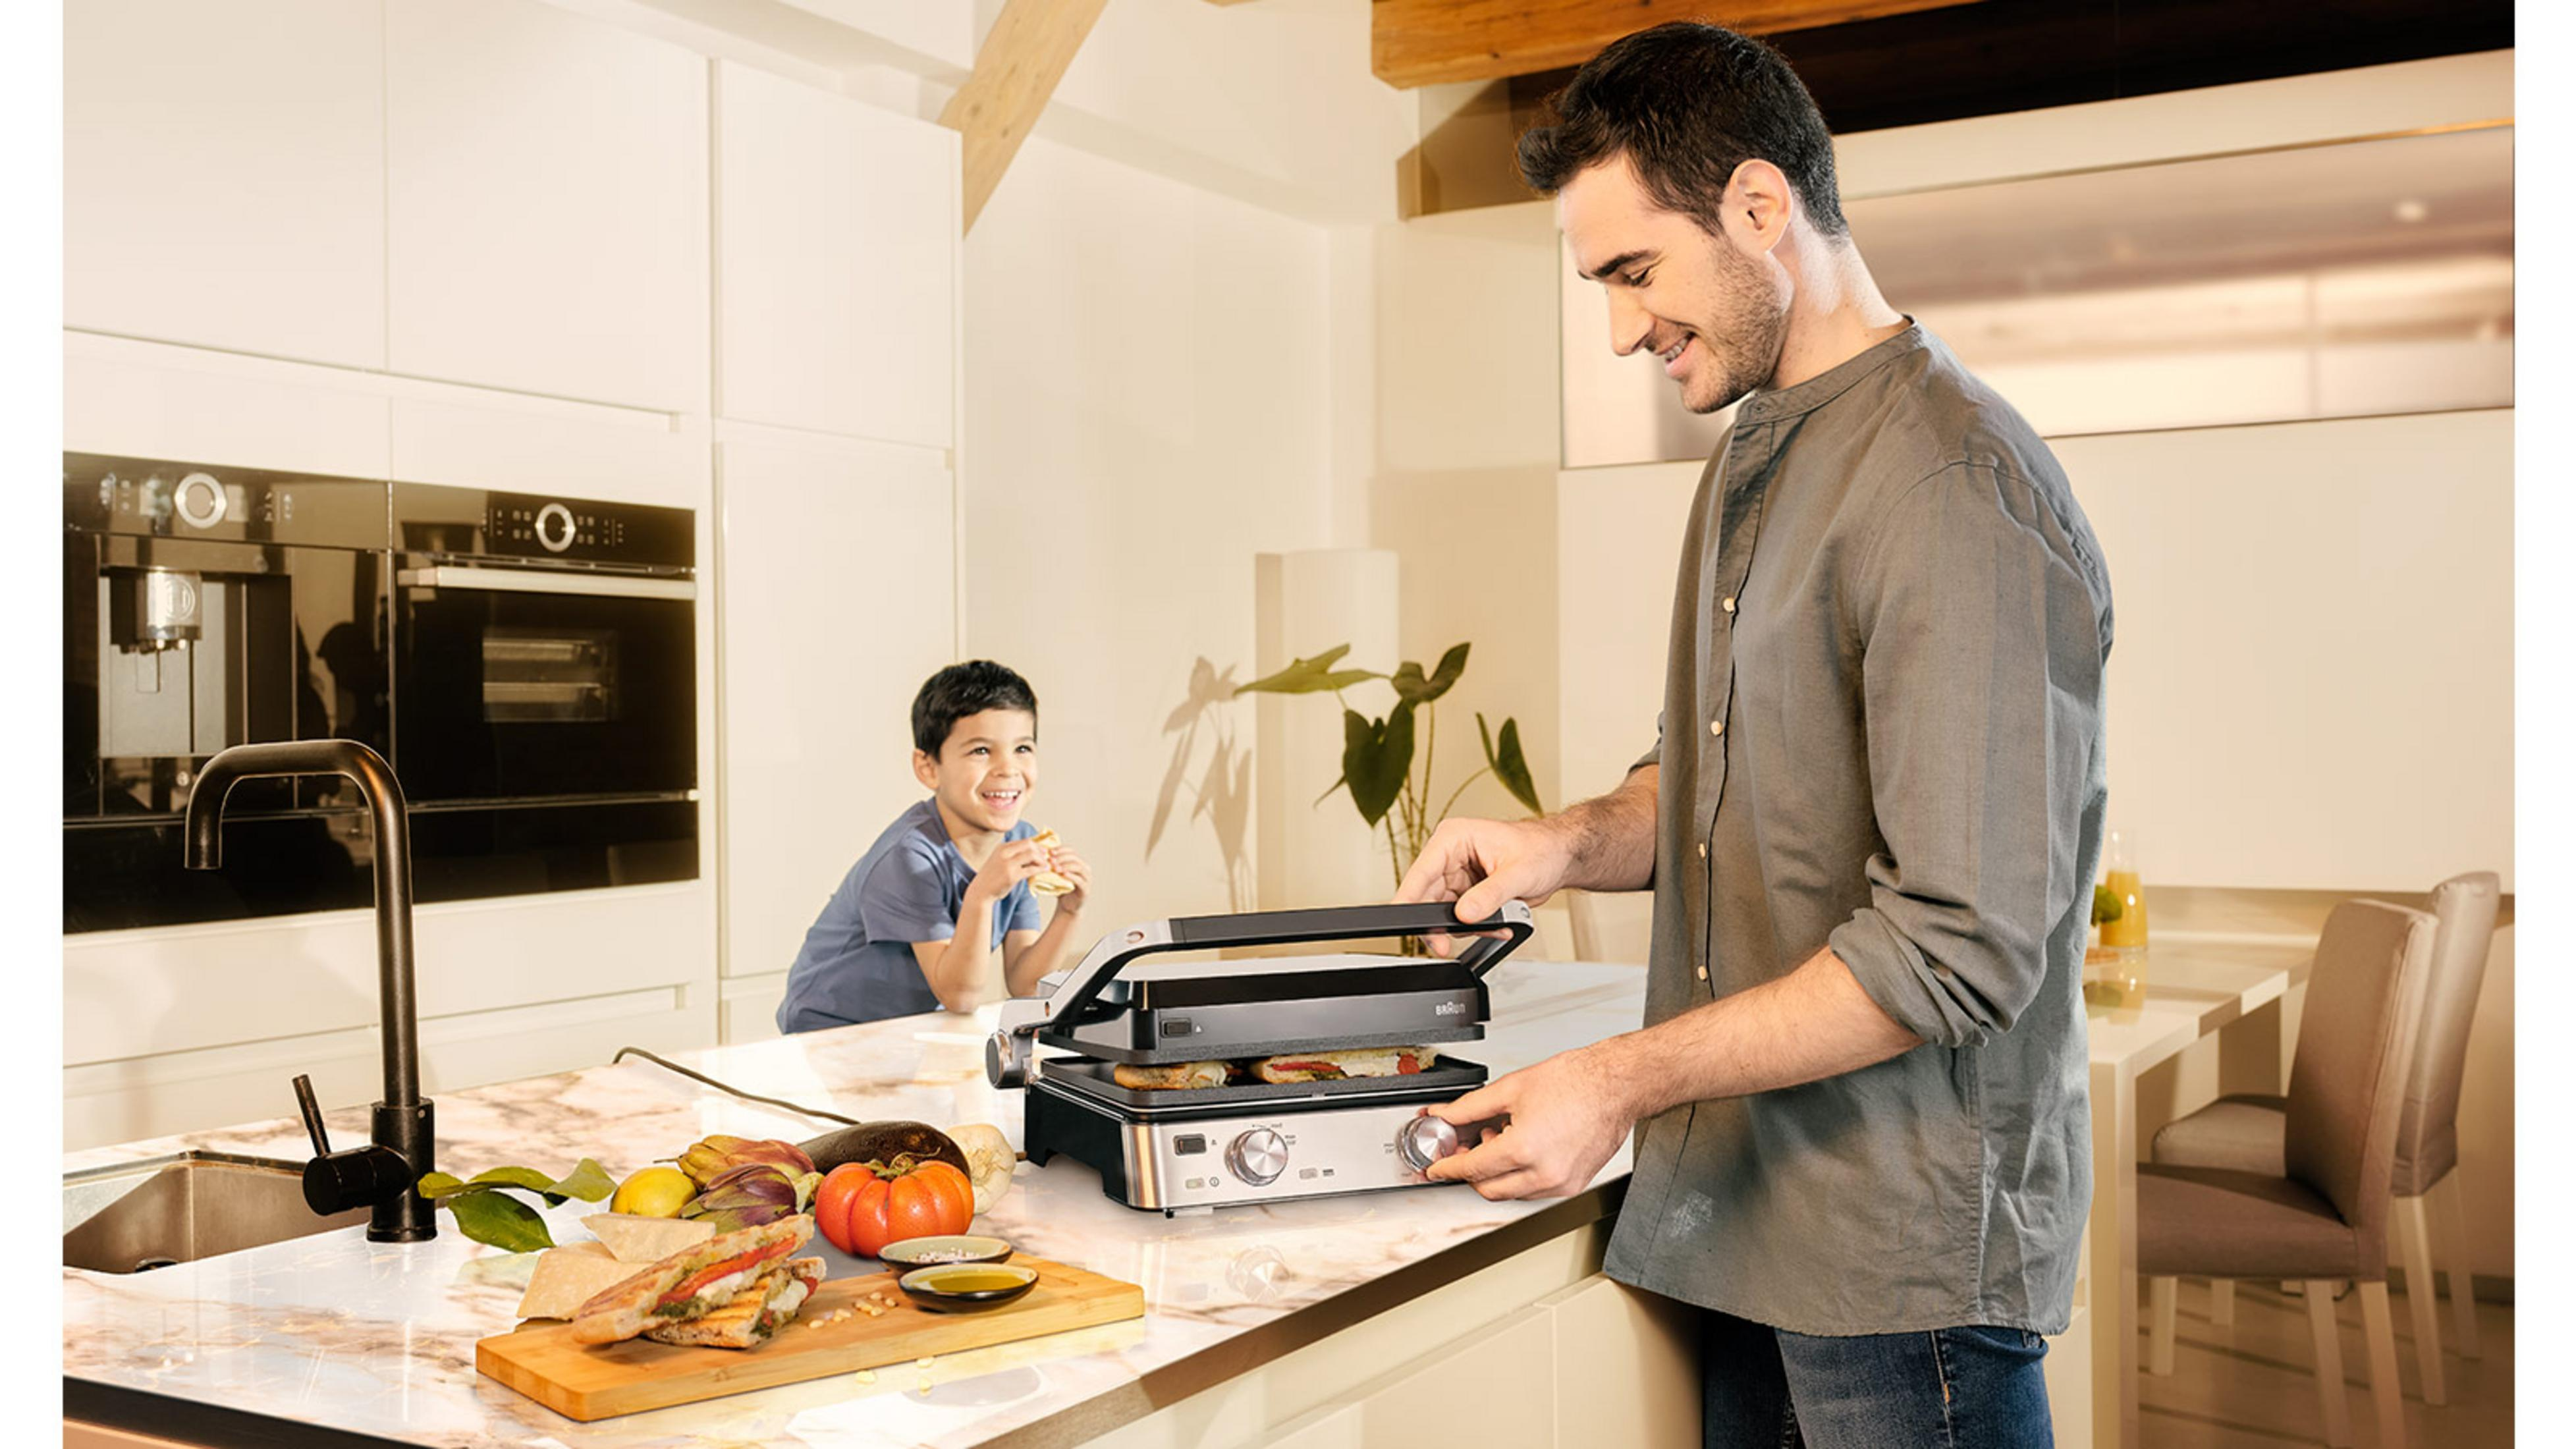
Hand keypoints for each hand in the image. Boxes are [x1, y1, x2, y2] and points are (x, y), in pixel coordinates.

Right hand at [965, 838, 1048, 903]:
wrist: (981, 891)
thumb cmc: (992, 877)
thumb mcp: (999, 860)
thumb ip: (1012, 855)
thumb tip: (1032, 854)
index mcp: (1002, 847)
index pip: (1024, 841)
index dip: (1036, 845)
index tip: (1043, 851)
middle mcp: (1005, 853)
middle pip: (1029, 845)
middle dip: (1040, 850)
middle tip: (1047, 857)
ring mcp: (1008, 864)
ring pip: (1032, 855)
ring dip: (1041, 860)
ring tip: (1046, 865)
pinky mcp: (1012, 875)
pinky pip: (1031, 869)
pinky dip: (1040, 869)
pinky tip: (1044, 871)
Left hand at [1046, 845, 1090, 911]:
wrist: (1066, 906)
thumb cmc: (1060, 888)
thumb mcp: (1055, 875)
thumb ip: (1051, 865)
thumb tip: (1038, 855)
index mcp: (1078, 862)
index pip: (1071, 850)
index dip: (1061, 849)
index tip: (1050, 852)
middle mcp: (1085, 868)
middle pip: (1075, 857)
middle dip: (1061, 857)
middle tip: (1050, 861)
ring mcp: (1087, 879)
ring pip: (1078, 867)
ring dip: (1066, 866)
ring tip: (1055, 868)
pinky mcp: (1086, 889)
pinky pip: (1080, 880)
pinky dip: (1071, 876)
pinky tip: (1063, 875)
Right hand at [1394, 816, 1572, 956]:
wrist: (1560, 858)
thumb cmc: (1542, 849)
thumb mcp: (1518, 873)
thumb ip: (1490, 896)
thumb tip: (1465, 914)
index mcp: (1454, 838)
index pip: (1422, 870)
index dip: (1409, 896)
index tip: (1402, 918)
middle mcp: (1450, 857)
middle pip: (1425, 897)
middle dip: (1439, 923)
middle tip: (1444, 945)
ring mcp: (1457, 877)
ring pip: (1441, 913)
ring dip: (1466, 927)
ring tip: (1495, 926)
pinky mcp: (1467, 894)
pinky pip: (1460, 920)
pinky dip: (1479, 928)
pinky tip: (1498, 925)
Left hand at [1421, 1045, 1633, 1199]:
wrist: (1616, 1085)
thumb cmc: (1576, 1082)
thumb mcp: (1511, 1088)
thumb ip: (1469, 1107)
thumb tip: (1445, 1115)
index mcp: (1525, 1150)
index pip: (1472, 1169)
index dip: (1448, 1167)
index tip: (1436, 1167)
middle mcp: (1544, 1174)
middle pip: (1489, 1189)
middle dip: (1471, 1172)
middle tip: (1465, 1147)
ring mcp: (1561, 1184)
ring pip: (1511, 1193)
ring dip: (1496, 1173)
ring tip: (1500, 1137)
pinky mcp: (1574, 1185)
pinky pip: (1534, 1191)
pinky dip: (1520, 1176)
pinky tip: (1521, 1147)